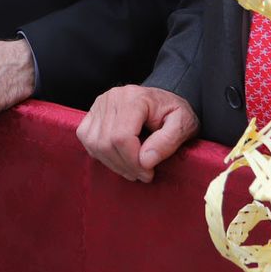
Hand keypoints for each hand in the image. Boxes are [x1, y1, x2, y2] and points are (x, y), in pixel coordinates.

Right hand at [77, 85, 199, 182]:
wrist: (163, 101)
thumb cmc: (174, 113)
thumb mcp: (184, 124)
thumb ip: (168, 141)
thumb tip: (145, 161)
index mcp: (135, 98)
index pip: (122, 137)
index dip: (133, 162)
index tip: (149, 173)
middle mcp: (112, 98)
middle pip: (106, 143)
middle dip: (125, 166)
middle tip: (143, 174)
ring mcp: (99, 104)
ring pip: (95, 144)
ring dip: (113, 164)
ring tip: (132, 168)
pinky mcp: (92, 113)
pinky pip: (86, 139)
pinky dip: (100, 154)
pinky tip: (118, 158)